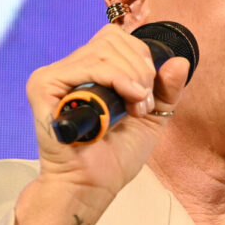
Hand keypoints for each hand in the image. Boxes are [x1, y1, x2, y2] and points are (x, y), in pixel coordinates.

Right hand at [13, 24, 189, 224]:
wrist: (94, 185)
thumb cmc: (116, 157)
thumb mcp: (151, 117)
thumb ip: (166, 89)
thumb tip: (180, 60)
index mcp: (90, 71)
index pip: (118, 39)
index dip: (141, 60)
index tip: (147, 97)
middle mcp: (70, 68)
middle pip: (113, 39)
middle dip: (141, 71)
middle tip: (142, 105)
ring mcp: (55, 75)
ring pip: (105, 50)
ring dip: (132, 79)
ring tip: (135, 109)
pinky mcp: (44, 84)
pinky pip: (90, 64)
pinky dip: (118, 80)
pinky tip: (128, 103)